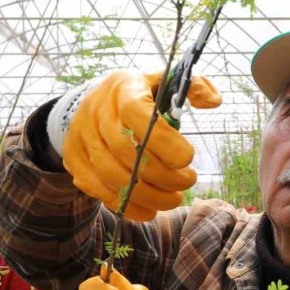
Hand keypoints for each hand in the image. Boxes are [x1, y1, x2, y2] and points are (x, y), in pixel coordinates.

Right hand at [47, 70, 221, 220]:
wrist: (92, 102)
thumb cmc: (139, 95)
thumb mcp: (165, 80)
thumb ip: (195, 87)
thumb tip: (214, 101)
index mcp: (122, 88)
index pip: (136, 113)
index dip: (163, 140)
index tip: (188, 159)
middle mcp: (96, 111)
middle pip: (125, 151)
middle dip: (161, 174)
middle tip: (187, 183)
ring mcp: (82, 137)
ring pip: (110, 174)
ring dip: (146, 194)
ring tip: (173, 200)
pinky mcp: (74, 160)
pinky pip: (98, 190)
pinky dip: (126, 205)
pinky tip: (150, 209)